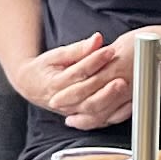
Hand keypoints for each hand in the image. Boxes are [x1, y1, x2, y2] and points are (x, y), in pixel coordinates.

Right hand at [10, 28, 135, 128]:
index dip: (95, 61)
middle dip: (104, 84)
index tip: (110, 50)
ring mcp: (72, 112)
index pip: (78, 72)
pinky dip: (115, 114)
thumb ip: (78, 49)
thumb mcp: (56, 55)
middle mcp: (62, 101)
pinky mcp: (81, 118)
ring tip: (125, 87)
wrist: (31, 86)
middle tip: (121, 73)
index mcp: (55, 83)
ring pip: (93, 111)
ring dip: (111, 100)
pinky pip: (100, 120)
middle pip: (85, 95)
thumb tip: (97, 39)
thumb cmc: (45, 68)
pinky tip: (128, 104)